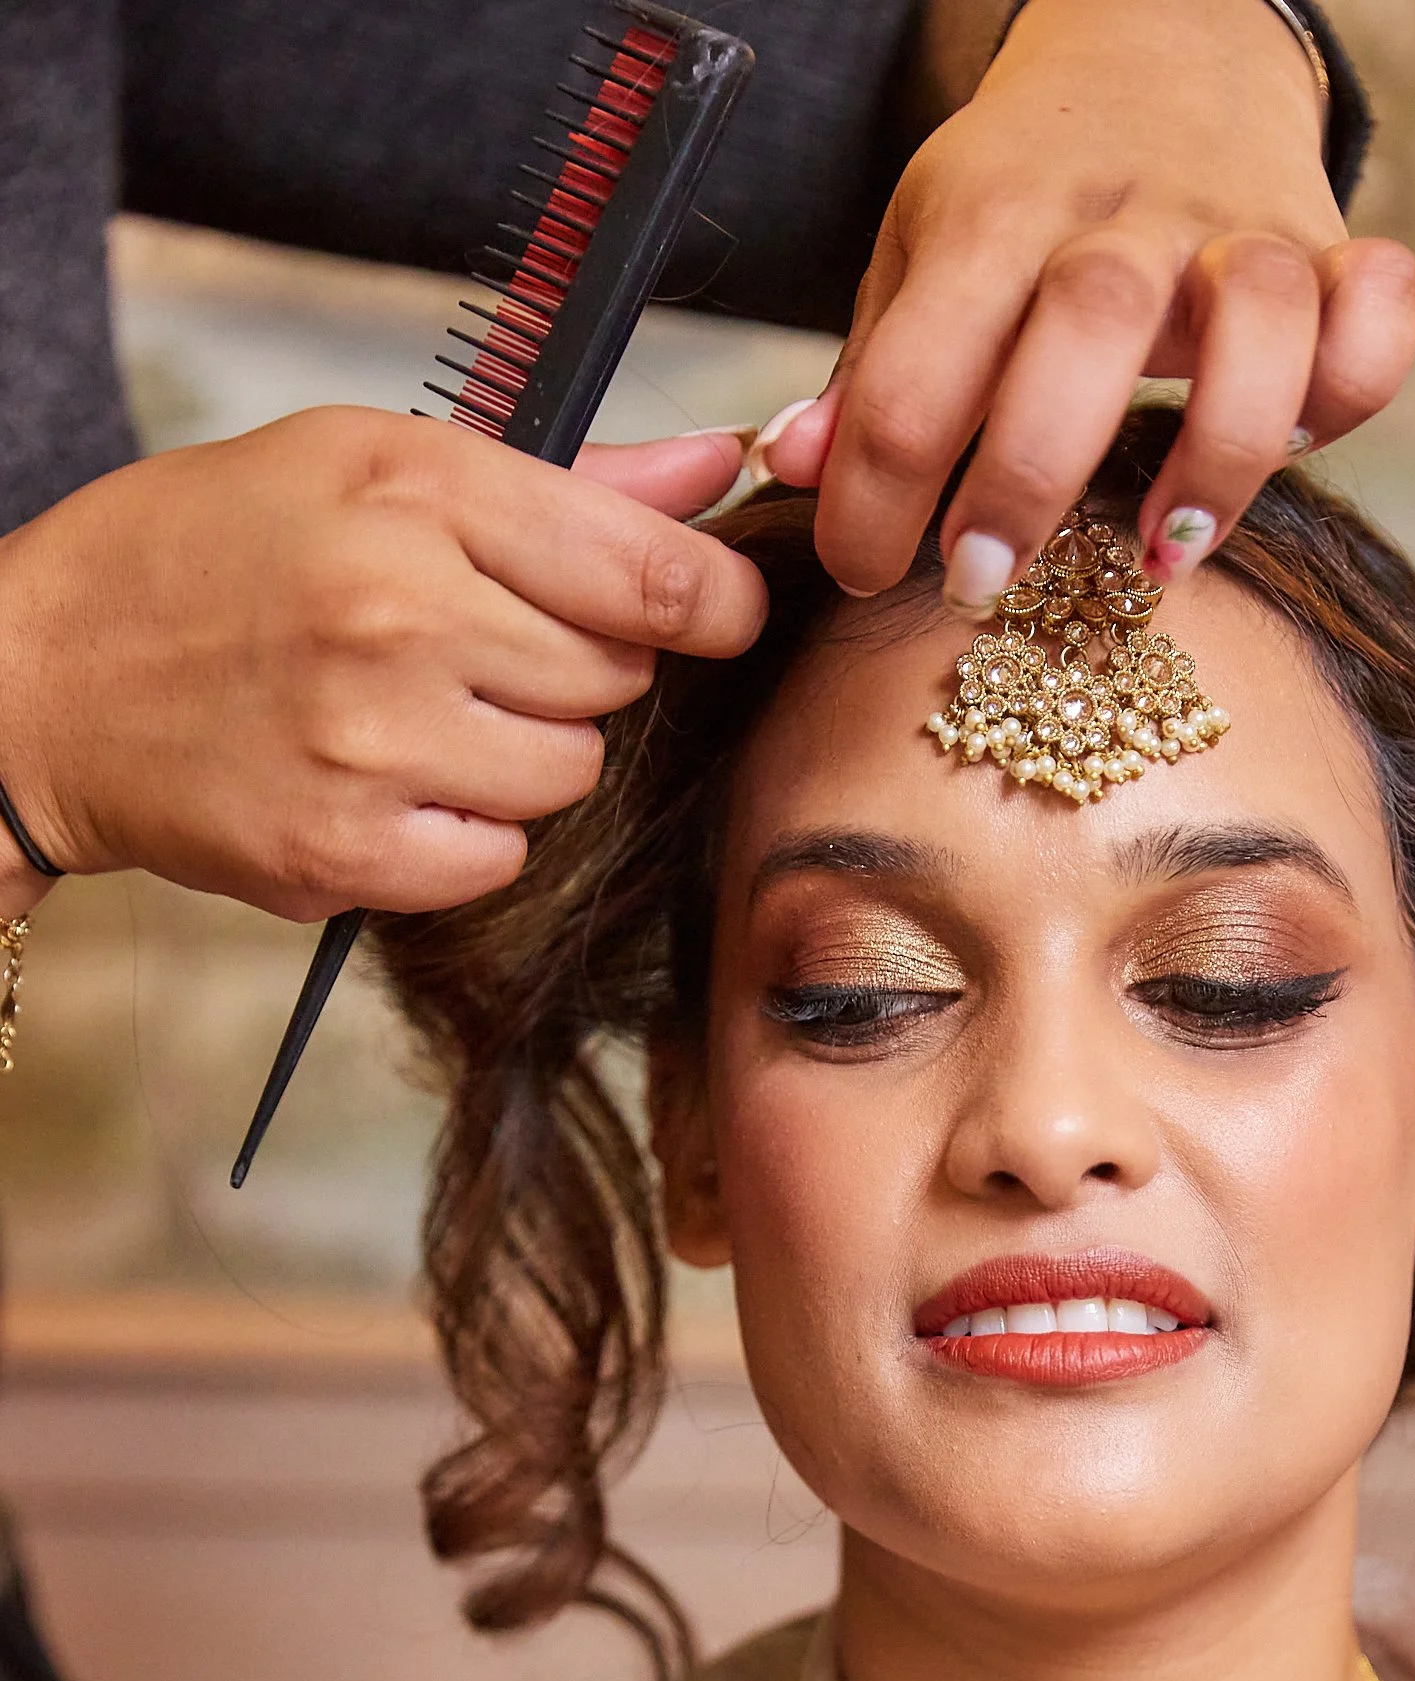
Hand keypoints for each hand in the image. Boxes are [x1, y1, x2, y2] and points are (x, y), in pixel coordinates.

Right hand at [0, 410, 763, 921]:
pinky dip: (468, 832)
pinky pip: (500, 857)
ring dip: (526, 754)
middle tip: (477, 646)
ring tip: (423, 712)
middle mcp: (398, 615)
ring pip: (569, 773)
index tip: (719, 610)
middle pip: (615, 676)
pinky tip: (393, 783)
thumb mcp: (367, 463)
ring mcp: (373, 745)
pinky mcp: (348, 854)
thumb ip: (562, 482)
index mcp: (411, 493)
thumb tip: (714, 468)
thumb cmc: (207, 555)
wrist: (46, 681)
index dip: (713, 600)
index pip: (647, 570)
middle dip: (576, 666)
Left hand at [778, 0, 1414, 606]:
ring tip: (1166, 549)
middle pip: (1089, 321)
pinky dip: (1363, 373)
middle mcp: (1120, 216)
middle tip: (983, 575)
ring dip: (1219, 450)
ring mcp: (1236, 228)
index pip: (917, 358)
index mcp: (994, 214)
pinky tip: (1309, 440)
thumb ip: (873, 370)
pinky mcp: (1328, 247)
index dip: (875, 489)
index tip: (863, 568)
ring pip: (1259, 315)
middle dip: (1030, 470)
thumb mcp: (923, 251)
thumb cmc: (1027, 190)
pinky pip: (1380, 302)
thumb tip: (795, 470)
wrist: (1159, 46)